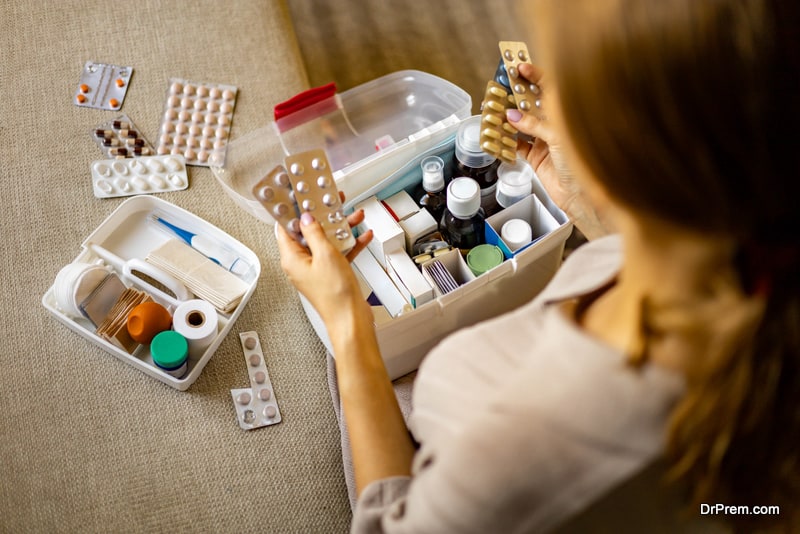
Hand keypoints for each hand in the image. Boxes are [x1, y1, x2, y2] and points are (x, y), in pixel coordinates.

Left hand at [276, 203, 372, 324]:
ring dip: (340, 228)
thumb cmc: (335, 296)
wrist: (351, 319)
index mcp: (292, 259)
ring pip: (326, 241)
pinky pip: (339, 254)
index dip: (293, 211)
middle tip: (331, 201)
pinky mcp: (332, 274)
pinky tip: (363, 236)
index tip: (300, 197)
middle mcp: (302, 264)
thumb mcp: (325, 254)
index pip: (286, 228)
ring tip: (354, 215)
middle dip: (323, 216)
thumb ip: (314, 233)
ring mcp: (317, 269)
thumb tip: (306, 218)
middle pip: (308, 232)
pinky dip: (350, 244)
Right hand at [506, 63, 581, 213]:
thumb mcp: (559, 137)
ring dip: (508, 119)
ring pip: (521, 124)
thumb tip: (513, 116)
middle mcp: (554, 124)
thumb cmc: (583, 162)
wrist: (582, 195)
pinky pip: (516, 145)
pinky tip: (498, 135)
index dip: (534, 76)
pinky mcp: (535, 157)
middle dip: (516, 96)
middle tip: (500, 89)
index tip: (519, 68)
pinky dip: (506, 141)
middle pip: (532, 104)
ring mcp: (544, 140)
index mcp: (566, 114)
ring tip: (494, 111)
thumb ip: (535, 124)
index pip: (549, 88)